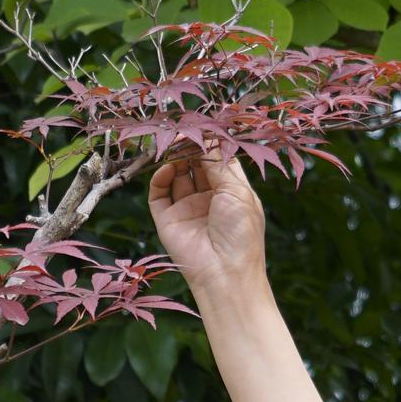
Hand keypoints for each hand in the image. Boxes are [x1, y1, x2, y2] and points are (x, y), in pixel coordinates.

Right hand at [148, 145, 267, 293]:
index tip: (202, 128)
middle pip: (195, 163)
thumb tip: (206, 137)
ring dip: (175, 158)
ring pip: (176, 174)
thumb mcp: (237, 191)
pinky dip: (160, 177)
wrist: (225, 273)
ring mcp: (187, 208)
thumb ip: (219, 163)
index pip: (218, 159)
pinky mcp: (168, 219)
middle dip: (190, 147)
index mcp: (232, 192)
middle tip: (183, 132)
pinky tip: (167, 168)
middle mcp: (209, 198)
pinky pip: (159, 193)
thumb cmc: (240, 233)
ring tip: (173, 145)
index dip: (210, 144)